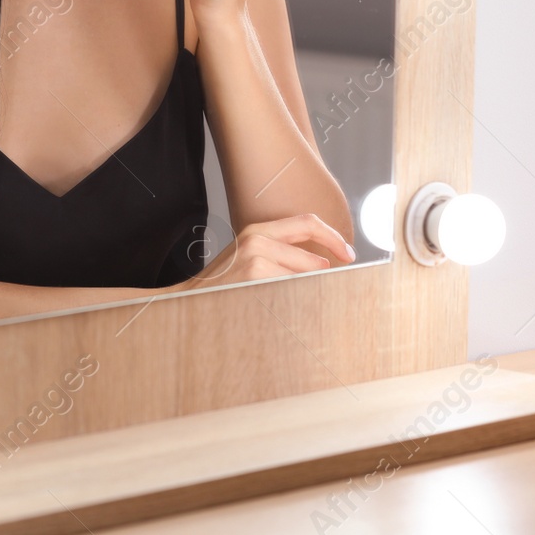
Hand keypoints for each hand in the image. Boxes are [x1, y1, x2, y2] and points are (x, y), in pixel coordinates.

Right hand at [177, 213, 354, 289]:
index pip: (308, 222)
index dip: (333, 237)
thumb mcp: (247, 257)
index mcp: (258, 230)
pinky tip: (281, 311)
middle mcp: (257, 239)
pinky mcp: (255, 276)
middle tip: (325, 292)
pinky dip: (295, 302)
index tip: (348, 254)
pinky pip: (291, 290)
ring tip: (293, 306)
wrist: (186, 300)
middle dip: (323, 279)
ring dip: (308, 294)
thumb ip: (279, 252)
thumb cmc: (220, 285)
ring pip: (304, 276)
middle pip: (312, 258)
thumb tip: (321, 263)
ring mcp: (256, 258)